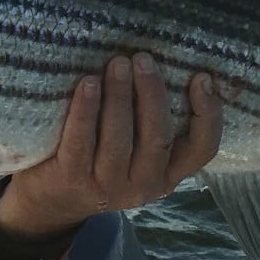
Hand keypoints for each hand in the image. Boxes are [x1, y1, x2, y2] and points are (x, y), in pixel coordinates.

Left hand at [0, 54, 222, 241]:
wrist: (52, 200)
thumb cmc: (100, 157)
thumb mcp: (135, 148)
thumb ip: (151, 119)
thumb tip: (162, 63)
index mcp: (168, 173)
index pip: (201, 149)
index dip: (208, 115)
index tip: (202, 78)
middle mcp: (144, 185)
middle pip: (158, 138)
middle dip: (152, 94)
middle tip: (142, 59)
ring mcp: (108, 187)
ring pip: (119, 140)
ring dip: (120, 97)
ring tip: (117, 64)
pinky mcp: (73, 181)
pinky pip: (81, 142)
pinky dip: (86, 110)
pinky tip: (88, 84)